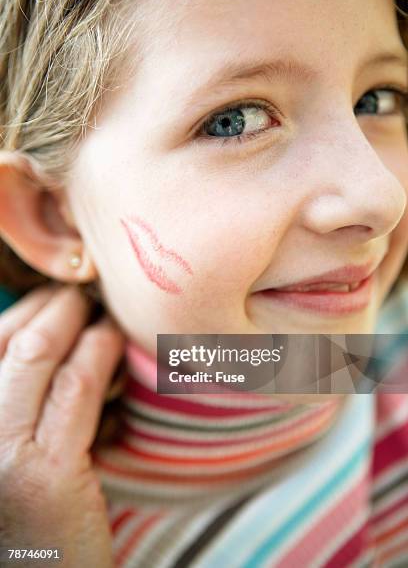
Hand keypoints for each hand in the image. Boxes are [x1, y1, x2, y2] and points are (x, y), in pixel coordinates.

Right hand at [0, 284, 124, 566]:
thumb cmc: (36, 519)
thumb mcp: (15, 446)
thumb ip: (23, 396)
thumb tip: (56, 334)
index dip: (29, 309)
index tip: (62, 294)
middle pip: (11, 338)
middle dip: (55, 304)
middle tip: (87, 292)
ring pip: (40, 350)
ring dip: (79, 319)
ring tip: (104, 309)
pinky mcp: (43, 473)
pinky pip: (77, 385)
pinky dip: (100, 350)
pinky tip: (114, 339)